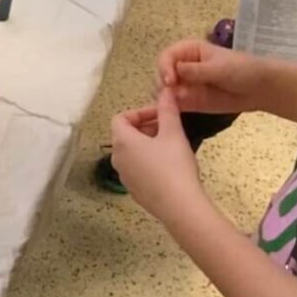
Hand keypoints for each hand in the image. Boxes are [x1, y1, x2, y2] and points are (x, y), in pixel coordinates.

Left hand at [111, 88, 206, 223]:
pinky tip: (169, 167)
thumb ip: (167, 110)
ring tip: (171, 146)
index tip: (160, 114)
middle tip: (169, 128)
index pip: (120, 118)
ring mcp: (124, 176)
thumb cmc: (174, 166)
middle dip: (146, 127)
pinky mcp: (133, 191)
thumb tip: (166, 90)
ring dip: (147, 144)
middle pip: (125, 135)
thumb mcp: (173, 133)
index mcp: (122, 141)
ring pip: (131, 152)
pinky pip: (137, 169)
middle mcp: (117, 158)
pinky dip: (148, 162)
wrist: (180, 207)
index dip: (140, 112)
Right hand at [156, 40, 267, 114]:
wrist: (260, 89)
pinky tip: (172, 112)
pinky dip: (169, 108)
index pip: (167, 56)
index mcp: (188, 51)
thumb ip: (198, 70)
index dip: (164, 67)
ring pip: (164, 90)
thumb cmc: (242, 70)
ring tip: (172, 105)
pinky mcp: (189, 100)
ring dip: (164, 97)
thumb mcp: (220, 68)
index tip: (170, 81)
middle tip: (170, 95)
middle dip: (162, 84)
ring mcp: (185, 84)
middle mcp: (182, 66)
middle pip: (161, 73)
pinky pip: (173, 104)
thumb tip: (176, 70)